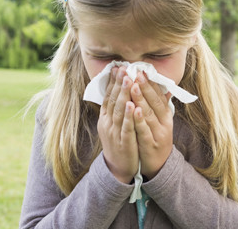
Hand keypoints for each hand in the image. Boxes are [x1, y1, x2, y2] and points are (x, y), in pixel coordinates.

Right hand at [98, 66, 138, 183]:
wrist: (118, 168)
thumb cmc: (119, 141)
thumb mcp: (114, 124)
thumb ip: (118, 108)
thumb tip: (123, 90)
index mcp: (105, 117)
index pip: (108, 96)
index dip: (112, 82)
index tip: (117, 68)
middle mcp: (107, 123)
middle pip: (113, 100)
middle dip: (118, 83)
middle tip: (123, 68)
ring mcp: (114, 133)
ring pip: (119, 111)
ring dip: (123, 95)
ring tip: (128, 80)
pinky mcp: (123, 142)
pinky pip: (126, 128)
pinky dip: (129, 116)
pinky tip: (133, 105)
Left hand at [131, 72, 172, 178]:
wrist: (159, 166)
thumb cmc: (156, 138)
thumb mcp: (161, 121)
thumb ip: (161, 105)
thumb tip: (165, 88)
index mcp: (165, 116)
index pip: (159, 96)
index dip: (151, 83)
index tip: (142, 70)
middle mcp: (164, 123)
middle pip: (154, 102)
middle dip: (145, 86)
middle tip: (136, 72)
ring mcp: (158, 134)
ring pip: (149, 114)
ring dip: (141, 99)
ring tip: (133, 85)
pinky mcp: (150, 145)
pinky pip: (144, 130)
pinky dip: (140, 120)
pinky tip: (135, 109)